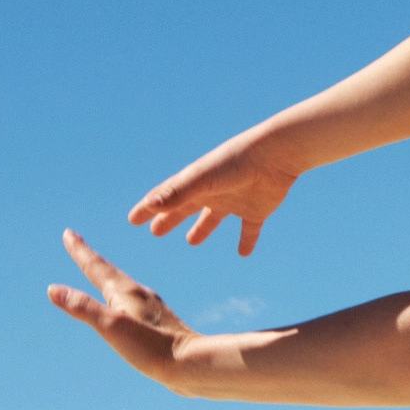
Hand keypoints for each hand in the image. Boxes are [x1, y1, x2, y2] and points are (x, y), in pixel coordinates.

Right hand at [47, 231, 206, 386]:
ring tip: (100, 272)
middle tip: (76, 244)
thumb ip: (83, 308)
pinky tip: (130, 305)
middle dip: (91, 259)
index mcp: (127, 292)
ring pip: (124, 286)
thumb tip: (53, 289)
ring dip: (108, 276)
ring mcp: (153, 309)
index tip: (68, 233)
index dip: (80, 250)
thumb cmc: (152, 347)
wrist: (195, 364)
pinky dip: (122, 296)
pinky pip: (135, 303)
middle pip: (110, 272)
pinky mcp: (161, 324)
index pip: (97, 267)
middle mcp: (141, 295)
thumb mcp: (112, 326)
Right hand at [128, 129, 298, 255]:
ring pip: (213, 219)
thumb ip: (177, 193)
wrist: (276, 156)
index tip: (132, 219)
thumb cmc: (236, 163)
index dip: (149, 208)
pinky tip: (244, 254)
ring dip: (202, 229)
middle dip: (170, 219)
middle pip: (186, 208)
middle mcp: (213, 192)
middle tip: (155, 231)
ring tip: (191, 241)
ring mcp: (235, 201)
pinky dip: (247, 241)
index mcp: (197, 183)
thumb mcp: (203, 179)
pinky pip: (250, 230)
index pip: (167, 197)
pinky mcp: (257, 210)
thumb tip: (150, 206)